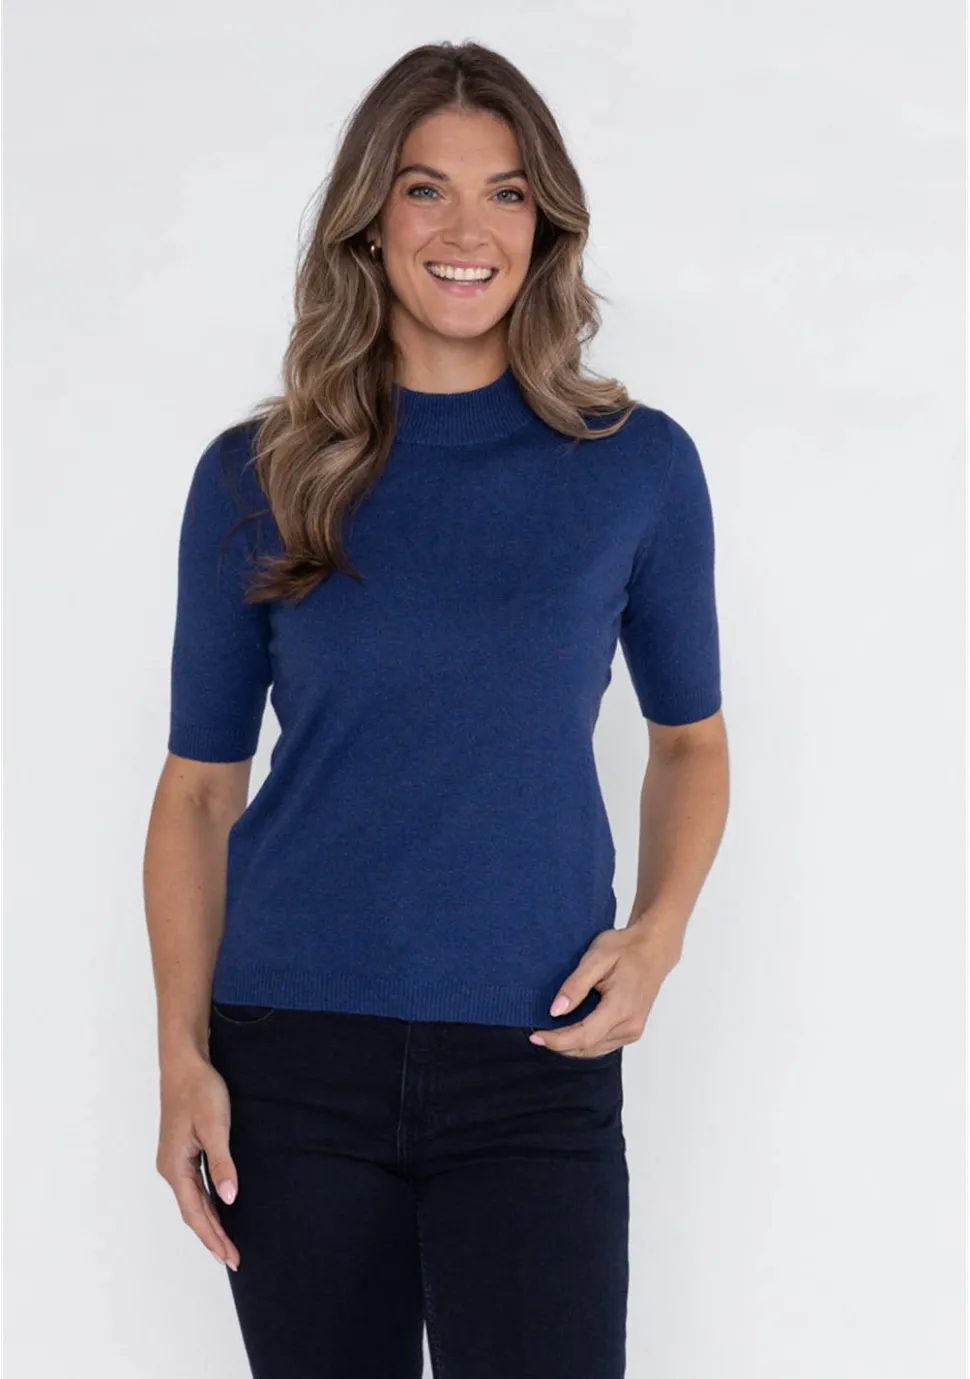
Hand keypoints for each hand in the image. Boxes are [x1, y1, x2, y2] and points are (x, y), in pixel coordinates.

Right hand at [156, 1052, 239, 1271]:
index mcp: (175, 1167)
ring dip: (210, 1223)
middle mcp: (170, 1169)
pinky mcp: (182, 1152)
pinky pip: (194, 1187)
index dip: (213, 1237)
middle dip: (213, 1237)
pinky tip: (218, 1209)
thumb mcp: (215, 1126)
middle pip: (193, 1212)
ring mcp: (174, 1161)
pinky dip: (207, 1204)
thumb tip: (229, 1199)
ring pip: (193, 1201)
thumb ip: (222, 1164)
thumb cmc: (199, 1091)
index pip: (196, 1213)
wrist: (184, 1064)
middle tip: (233, 1259)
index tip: (230, 1258)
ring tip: (227, 1244)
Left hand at [530, 921, 681, 1057]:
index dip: (556, 1040)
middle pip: (587, 1047)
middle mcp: (629, 1026)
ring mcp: (633, 1031)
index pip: (583, 1035)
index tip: (535, 1036)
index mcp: (621, 1008)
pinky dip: (583, 1040)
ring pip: (593, 1049)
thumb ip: (576, 986)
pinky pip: (602, 1044)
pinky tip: (570, 1027)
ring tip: (550, 1029)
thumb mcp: (596, 958)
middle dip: (559, 1043)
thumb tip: (556, 1011)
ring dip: (570, 1044)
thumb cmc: (626, 948)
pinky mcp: (631, 1031)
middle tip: (536, 1031)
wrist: (654, 949)